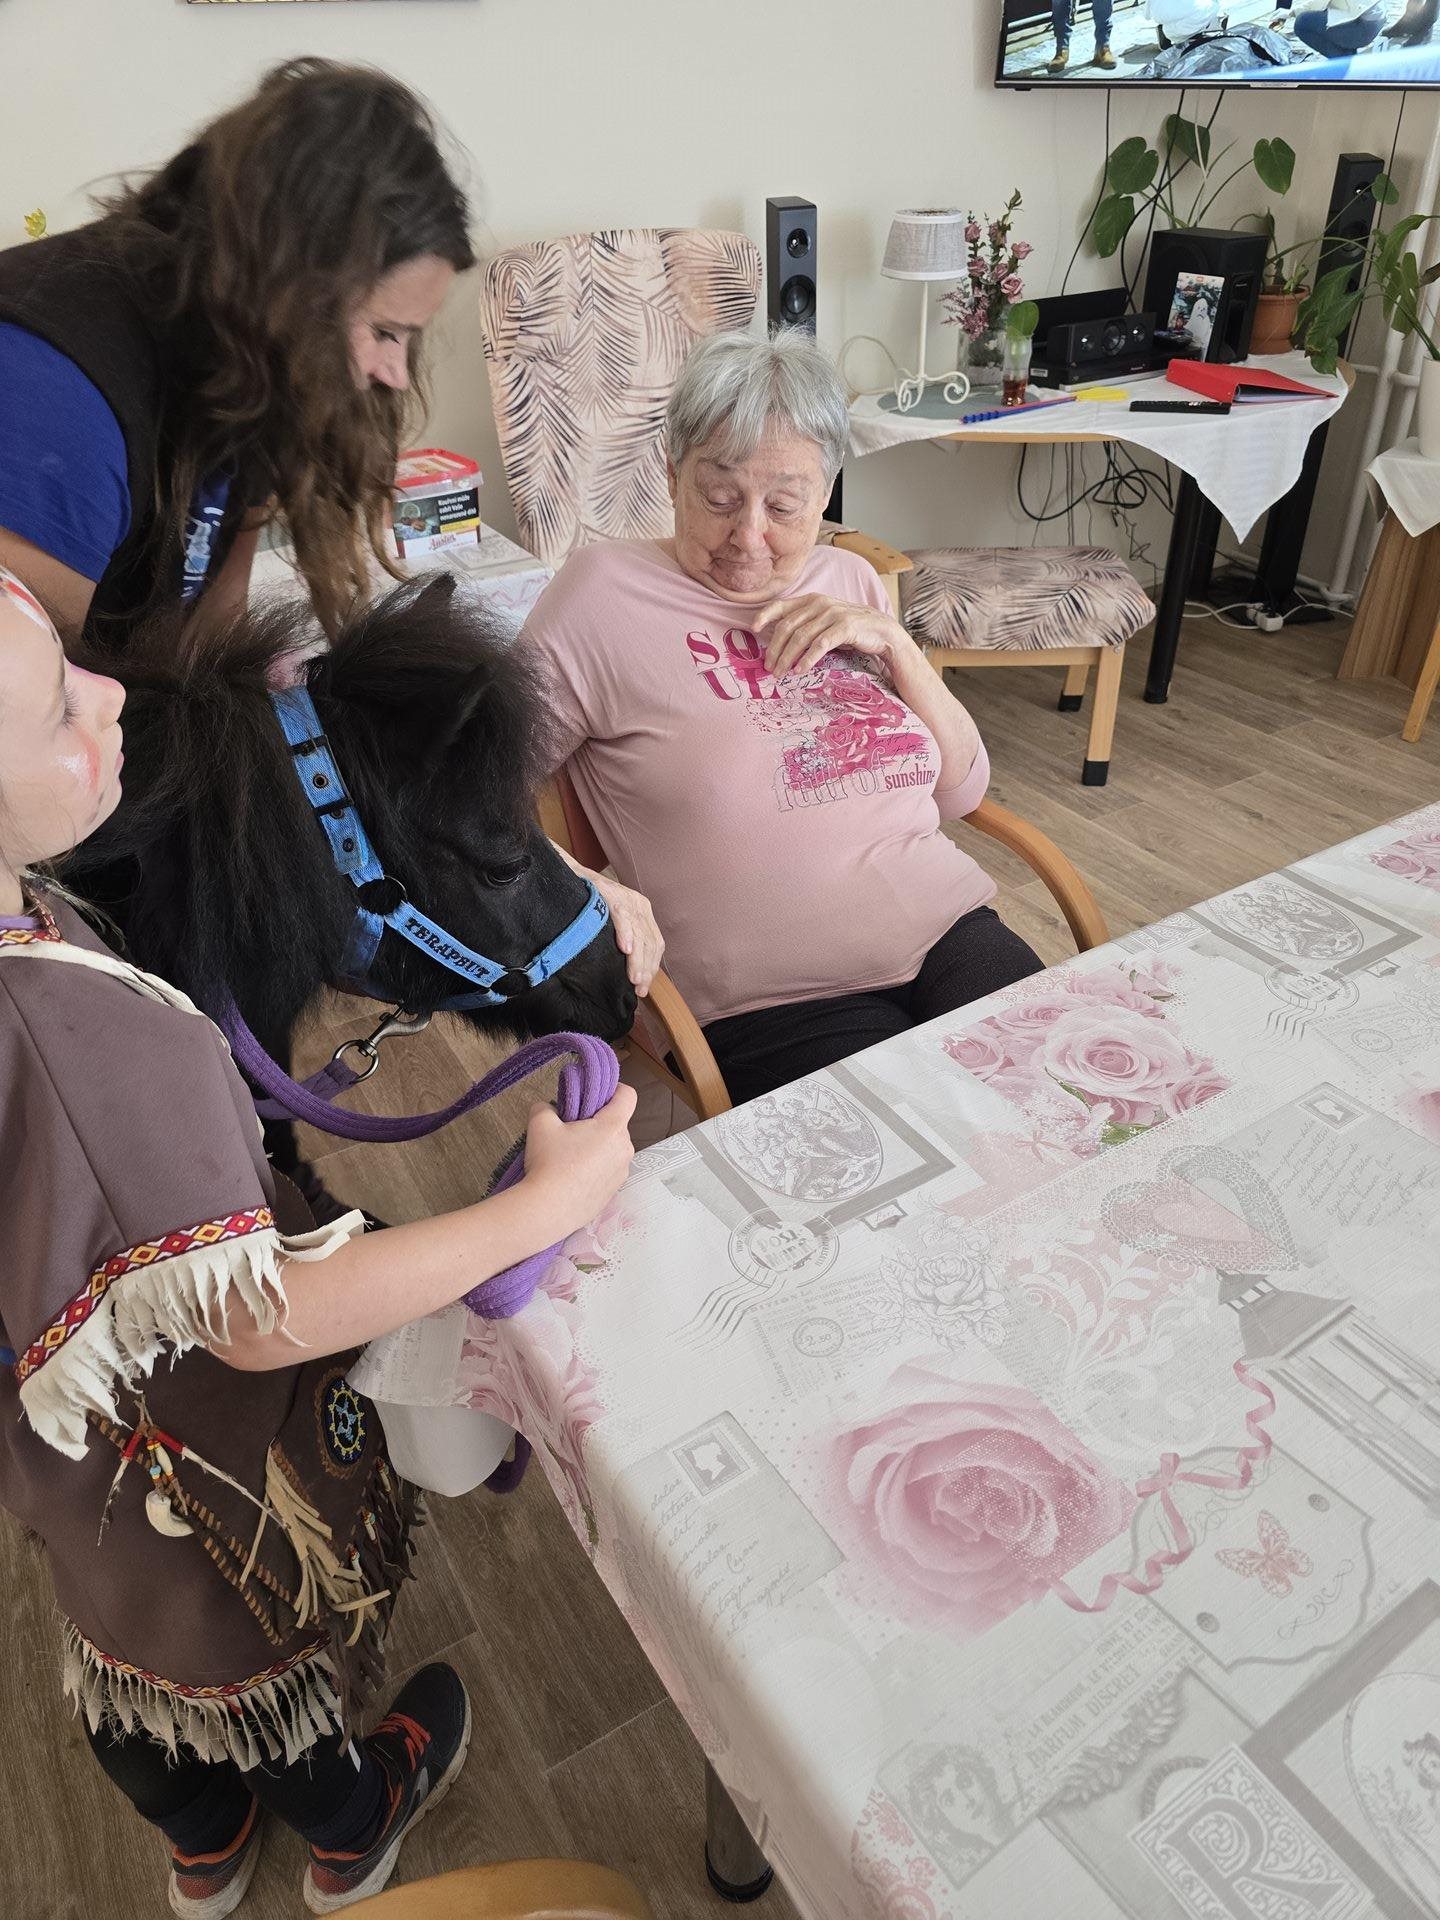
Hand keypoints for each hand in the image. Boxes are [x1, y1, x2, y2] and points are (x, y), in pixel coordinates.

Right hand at [522, 1085, 637, 1236]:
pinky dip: (596, 1167)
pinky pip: (609, 1169)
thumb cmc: (549, 1163)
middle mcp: (625, 1148)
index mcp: (613, 1127)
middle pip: (617, 1123)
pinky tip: (574, 1175)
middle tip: (572, 1129)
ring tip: (570, 1156)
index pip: (628, 1096)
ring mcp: (622, 1171)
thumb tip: (549, 1108)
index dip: (614, 1089)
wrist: (548, 1209)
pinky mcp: (614, 1191)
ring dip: (598, 1145)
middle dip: (598, 1122)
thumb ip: (546, 1107)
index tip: (595, 1095)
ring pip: (613, 1148)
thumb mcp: (540, 1124)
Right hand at [591, 871, 664, 996]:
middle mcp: (639, 904)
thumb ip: (625, 938)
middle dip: (646, 969)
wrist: (569, 873)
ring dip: (637, 959)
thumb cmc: (588, 902)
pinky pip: (622, 916)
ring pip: (639, 933)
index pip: (655, 944)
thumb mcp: (611, 921)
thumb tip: (629, 969)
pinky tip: (625, 950)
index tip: (644, 987)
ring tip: (634, 979)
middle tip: (639, 989)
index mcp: (643, 911)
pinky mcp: (610, 893)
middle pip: (650, 942)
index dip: (652, 967)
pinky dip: (625, 934)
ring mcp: (626, 898)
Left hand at [756, 594, 915, 679]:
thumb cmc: (848, 629)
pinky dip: (808, 658)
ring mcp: (833, 614)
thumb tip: (776, 638)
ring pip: (801, 636)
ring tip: (780, 673)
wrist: (882, 631)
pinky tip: (800, 670)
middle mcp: (820, 603)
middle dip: (775, 648)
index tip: (753, 629)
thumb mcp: (823, 621)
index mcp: (811, 600)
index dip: (765, 615)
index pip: (782, 605)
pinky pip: (820, 644)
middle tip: (769, 667)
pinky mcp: (845, 627)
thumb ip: (804, 624)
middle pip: (788, 626)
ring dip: (788, 657)